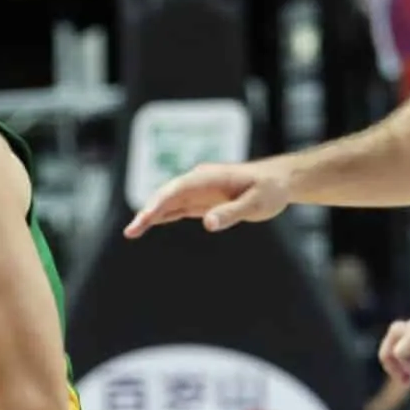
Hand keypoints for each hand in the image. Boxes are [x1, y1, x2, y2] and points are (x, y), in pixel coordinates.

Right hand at [123, 161, 292, 237]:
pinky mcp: (202, 201)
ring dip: (150, 215)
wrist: (279, 181)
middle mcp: (199, 181)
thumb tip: (208, 223)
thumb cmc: (270, 190)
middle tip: (131, 231)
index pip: (177, 189)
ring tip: (132, 232)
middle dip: (147, 212)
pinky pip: (177, 208)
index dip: (159, 203)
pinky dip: (162, 216)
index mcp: (209, 177)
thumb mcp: (256, 203)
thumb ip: (232, 212)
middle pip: (166, 195)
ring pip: (168, 202)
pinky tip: (148, 224)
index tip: (145, 217)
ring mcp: (198, 191)